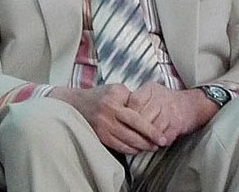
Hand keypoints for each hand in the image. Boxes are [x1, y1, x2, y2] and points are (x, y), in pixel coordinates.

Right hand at [49, 84, 166, 154]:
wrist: (77, 104)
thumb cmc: (101, 95)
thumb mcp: (117, 89)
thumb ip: (132, 98)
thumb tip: (149, 110)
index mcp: (114, 100)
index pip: (136, 118)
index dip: (150, 129)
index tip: (161, 136)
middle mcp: (107, 115)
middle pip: (132, 133)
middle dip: (148, 141)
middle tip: (161, 144)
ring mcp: (103, 128)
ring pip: (126, 143)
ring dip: (141, 147)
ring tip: (152, 147)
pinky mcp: (100, 137)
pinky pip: (118, 147)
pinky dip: (130, 150)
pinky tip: (138, 148)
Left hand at [126, 82, 218, 145]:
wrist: (191, 105)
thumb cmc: (167, 101)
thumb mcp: (151, 93)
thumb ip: (137, 100)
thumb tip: (120, 112)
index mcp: (151, 88)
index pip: (134, 101)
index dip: (129, 113)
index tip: (125, 120)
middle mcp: (161, 97)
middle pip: (142, 116)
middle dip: (136, 128)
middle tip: (130, 134)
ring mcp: (170, 110)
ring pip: (151, 128)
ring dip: (146, 138)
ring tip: (142, 141)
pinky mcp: (177, 123)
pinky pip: (163, 136)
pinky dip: (157, 142)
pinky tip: (155, 142)